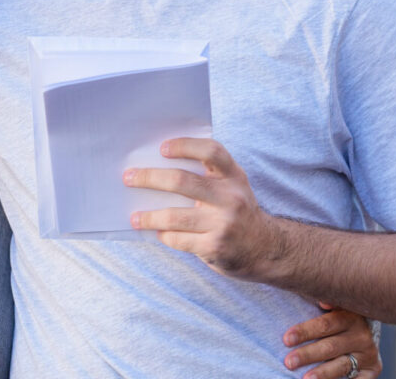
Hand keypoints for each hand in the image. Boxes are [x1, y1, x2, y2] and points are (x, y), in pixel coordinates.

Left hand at [124, 137, 270, 277]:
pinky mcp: (215, 247)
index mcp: (233, 176)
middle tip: (129, 177)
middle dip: (149, 178)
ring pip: (174, 216)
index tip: (162, 148)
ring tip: (134, 217)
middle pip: (182, 181)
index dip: (185, 146)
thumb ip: (207, 175)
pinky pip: (179, 240)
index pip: (211, 151)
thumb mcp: (232, 187)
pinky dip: (164, 235)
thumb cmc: (237, 211)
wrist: (267, 250)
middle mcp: (230, 197)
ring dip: (148, 216)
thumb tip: (157, 164)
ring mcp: (223, 223)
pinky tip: (157, 232)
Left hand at [283, 304, 380, 378]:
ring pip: (342, 365)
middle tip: (289, 362)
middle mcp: (361, 335)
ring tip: (305, 378)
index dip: (305, 331)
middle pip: (331, 347)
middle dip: (308, 355)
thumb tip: (322, 301)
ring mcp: (368, 354)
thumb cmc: (337, 317)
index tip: (286, 339)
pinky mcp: (374, 369)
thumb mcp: (334, 306)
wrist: (364, 331)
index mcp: (350, 316)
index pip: (325, 324)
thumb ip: (327, 302)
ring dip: (322, 373)